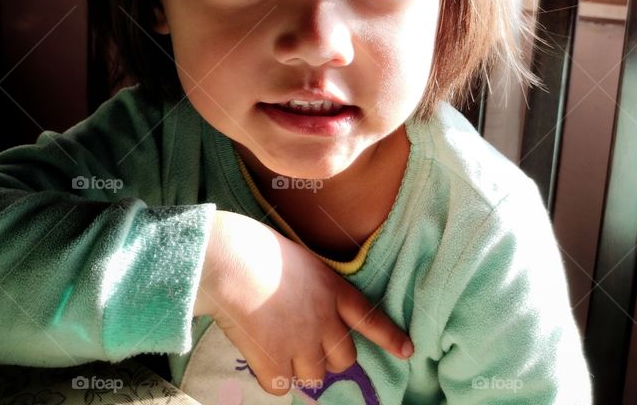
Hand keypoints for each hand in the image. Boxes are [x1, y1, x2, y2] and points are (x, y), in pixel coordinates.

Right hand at [194, 210, 413, 395]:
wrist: (229, 259)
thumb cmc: (255, 247)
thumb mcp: (298, 258)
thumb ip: (311, 287)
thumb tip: (301, 309)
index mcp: (332, 290)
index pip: (370, 318)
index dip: (390, 337)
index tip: (407, 350)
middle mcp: (324, 321)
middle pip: (344, 360)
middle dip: (328, 357)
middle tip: (304, 343)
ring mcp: (301, 344)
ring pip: (314, 378)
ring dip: (299, 368)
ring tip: (276, 344)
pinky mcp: (275, 361)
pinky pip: (280, 388)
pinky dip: (271, 378)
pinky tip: (258, 355)